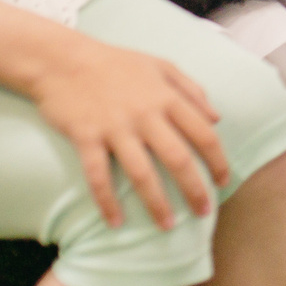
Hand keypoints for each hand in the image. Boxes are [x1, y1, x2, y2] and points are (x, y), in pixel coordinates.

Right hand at [27, 35, 229, 230]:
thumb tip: (217, 118)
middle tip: (203, 213)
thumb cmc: (115, 62)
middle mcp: (145, 115)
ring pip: (142, 174)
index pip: (203, 134)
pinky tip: (114, 222)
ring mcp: (115, 128)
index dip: (217, 161)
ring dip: (156, 204)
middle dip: (194, 190)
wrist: (62, 59)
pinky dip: (107, 201)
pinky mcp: (86, 137)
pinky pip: (98, 176)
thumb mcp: (160, 65)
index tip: (223, 181)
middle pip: (178, 159)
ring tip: (167, 226)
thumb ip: (191, 89)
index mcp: (166, 97)